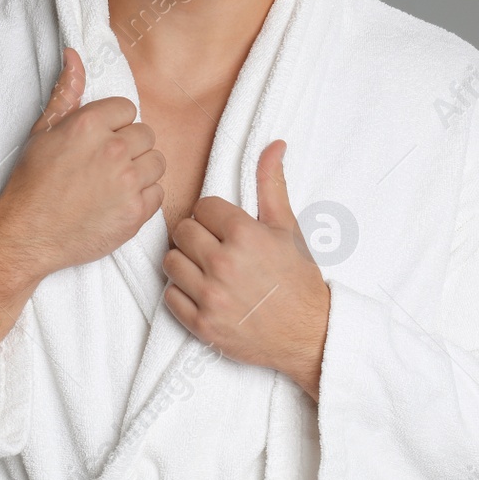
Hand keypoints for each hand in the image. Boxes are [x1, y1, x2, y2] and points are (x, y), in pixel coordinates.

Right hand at [0, 46, 165, 279]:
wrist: (26, 234)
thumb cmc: (32, 183)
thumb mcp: (43, 131)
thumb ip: (67, 92)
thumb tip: (75, 55)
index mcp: (90, 124)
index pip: (128, 109)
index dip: (114, 125)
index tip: (99, 141)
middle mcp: (112, 150)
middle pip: (146, 135)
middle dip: (129, 147)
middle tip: (106, 165)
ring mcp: (127, 183)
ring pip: (157, 162)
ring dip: (141, 171)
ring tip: (115, 183)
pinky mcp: (136, 213)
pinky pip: (159, 193)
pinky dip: (143, 198)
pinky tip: (119, 202)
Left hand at [161, 139, 329, 397]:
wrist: (308, 334)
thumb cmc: (298, 279)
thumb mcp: (287, 228)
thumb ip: (271, 184)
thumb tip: (274, 145)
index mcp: (244, 235)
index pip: (203, 206)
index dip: (214, 216)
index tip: (227, 229)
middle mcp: (223, 264)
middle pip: (182, 231)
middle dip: (197, 236)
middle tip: (215, 247)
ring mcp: (211, 296)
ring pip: (171, 262)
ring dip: (185, 263)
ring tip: (206, 268)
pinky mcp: (202, 325)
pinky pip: (170, 297)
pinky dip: (182, 294)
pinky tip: (203, 292)